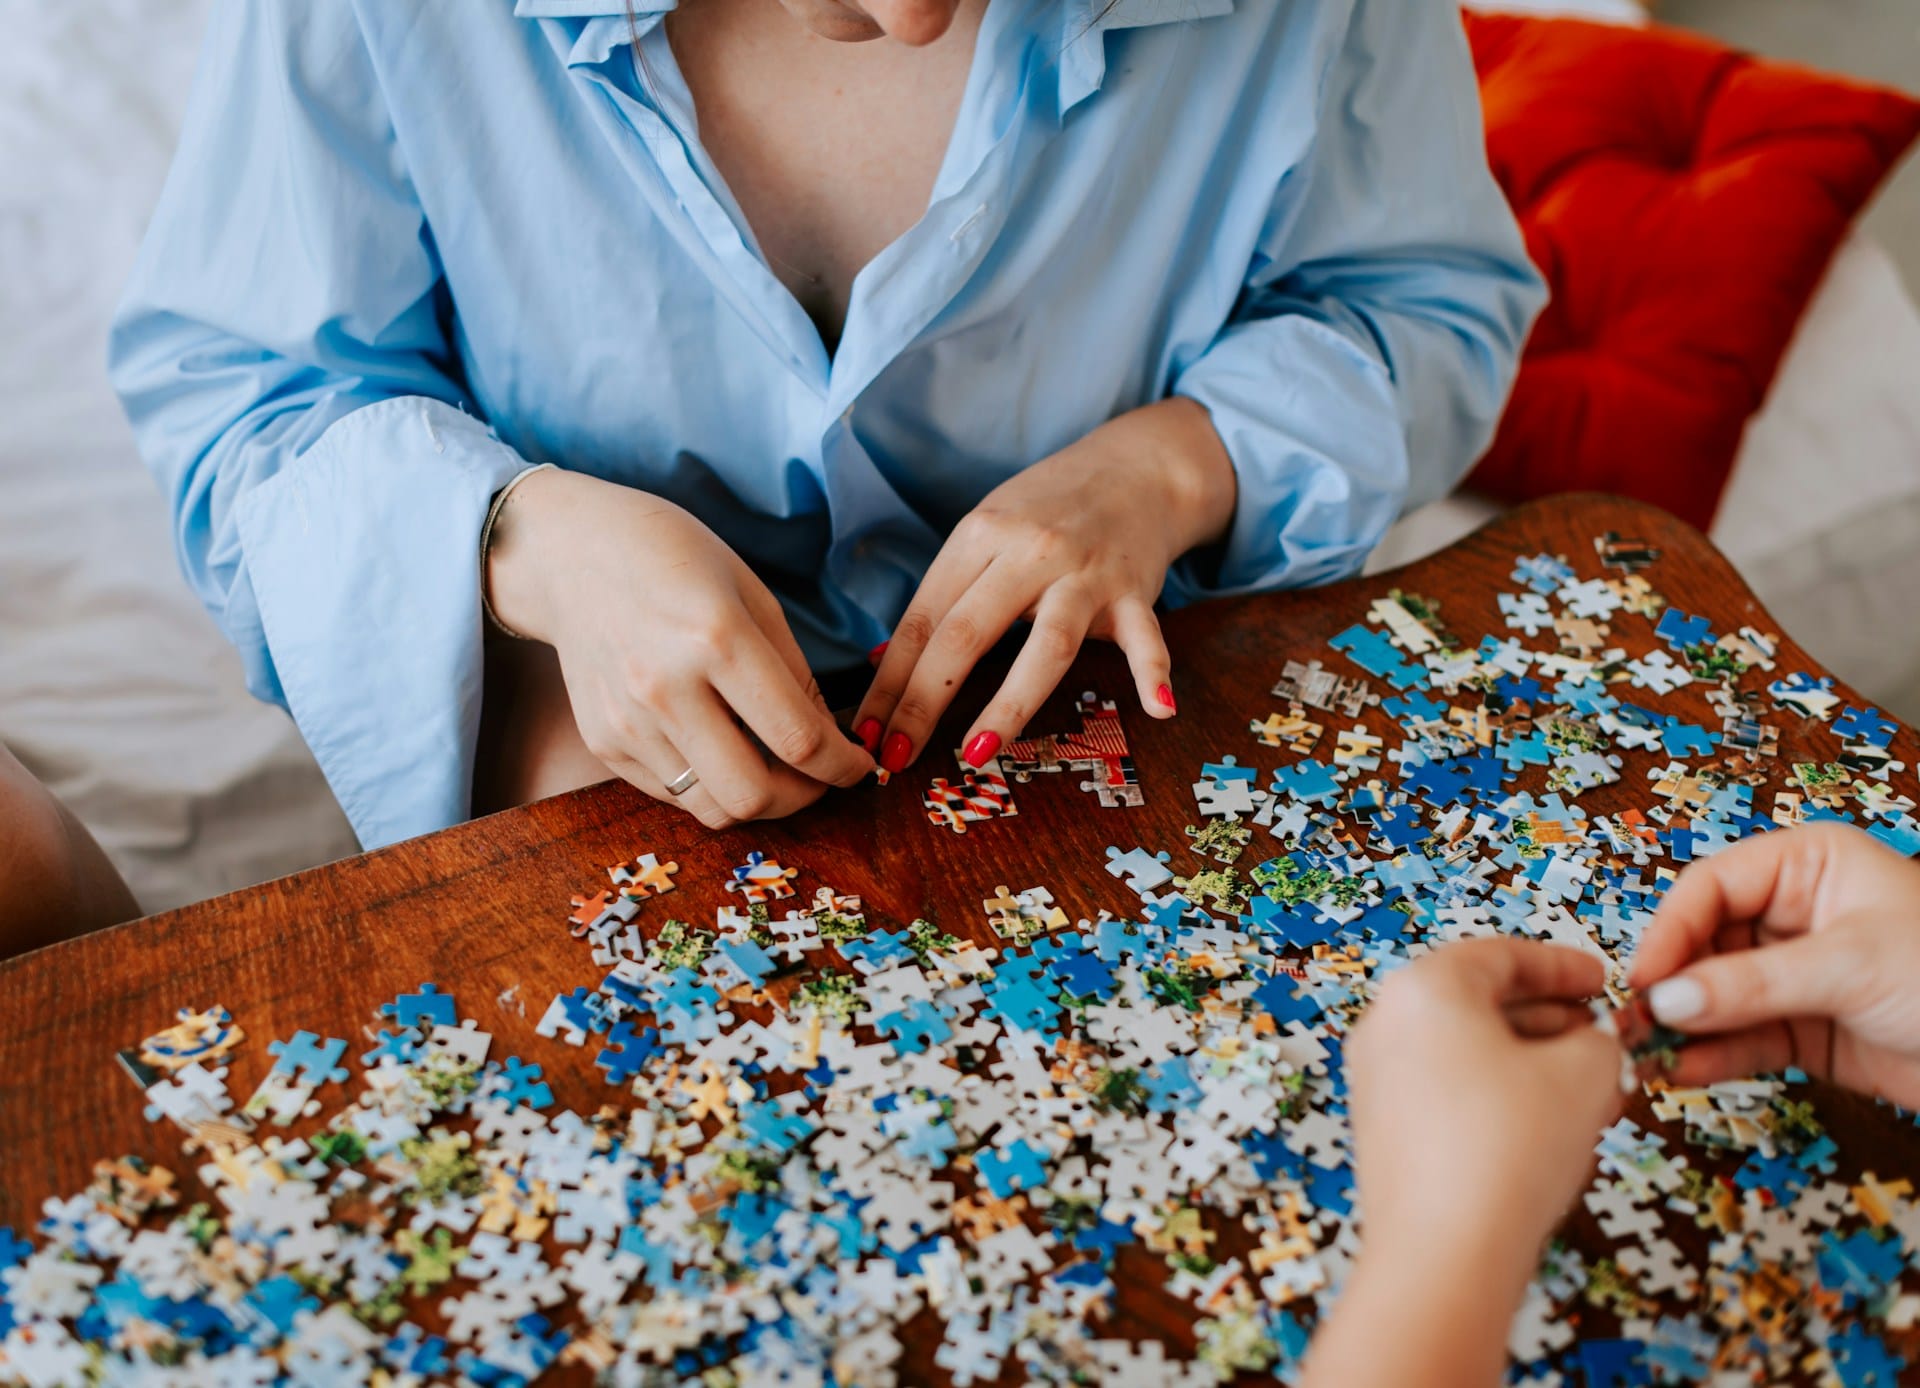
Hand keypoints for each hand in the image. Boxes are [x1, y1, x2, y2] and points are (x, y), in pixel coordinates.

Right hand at [485, 469, 872, 828]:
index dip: (843, 766)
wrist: (571, 553)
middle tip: (818, 777)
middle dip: (803, 798)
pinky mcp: (603, 741)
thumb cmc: (674, 560)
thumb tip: (831, 743)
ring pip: (711, 809)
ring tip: (774, 770)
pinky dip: (709, 785)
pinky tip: (721, 749)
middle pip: (753, 794)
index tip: (859, 766)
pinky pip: (672, 793)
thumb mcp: (752, 594)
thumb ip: (795, 673)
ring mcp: (627, 721)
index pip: (798, 740)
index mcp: (716, 639)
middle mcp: (665, 689)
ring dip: (757, 801)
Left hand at [853, 399, 1236, 773]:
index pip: (923, 620)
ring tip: (976, 753)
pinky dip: (1152, 669)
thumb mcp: (984, 534)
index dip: (889, 682)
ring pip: (1046, 645)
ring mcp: (1085, 574)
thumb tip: (884, 663)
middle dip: (924, 702)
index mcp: (979, 536)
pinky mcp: (1135, 590)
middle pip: (966, 634)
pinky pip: (1146, 635)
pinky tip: (1158, 708)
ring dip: (1009, 704)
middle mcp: (1029, 552)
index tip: (864, 734)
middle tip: (895, 757)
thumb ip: (942, 596)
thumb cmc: (1046, 510)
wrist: (1134, 469)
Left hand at [1346, 939, 1622, 1282]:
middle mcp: (1386, 1024)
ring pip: (1469, 1053)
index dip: (1562, 966)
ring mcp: (1376, 1079)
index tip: (1601, 980)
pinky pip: (1450, 1093)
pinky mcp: (1382, 1130)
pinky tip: (1549, 1132)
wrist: (1444, 1254)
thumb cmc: (1508, 1149)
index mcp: (1424, 988)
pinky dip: (1501, 1098)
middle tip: (1602, 1041)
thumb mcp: (1584, 1073)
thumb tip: (1592, 1044)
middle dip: (1552, 1023)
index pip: (1500, 956)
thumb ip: (1599, 1040)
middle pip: (1480, 1003)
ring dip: (1533, 1065)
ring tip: (1591, 1095)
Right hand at [1628, 822, 1919, 1107]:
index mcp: (1808, 866)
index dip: (1671, 931)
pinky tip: (1684, 1070)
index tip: (1644, 979)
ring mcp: (1796, 974)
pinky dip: (1710, 1056)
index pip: (1711, 887)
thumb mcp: (1848, 967)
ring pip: (1715, 996)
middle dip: (1670, 986)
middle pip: (1703, 943)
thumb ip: (1750, 985)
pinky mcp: (1803, 1030)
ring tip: (1648, 1056)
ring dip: (1682, 1027)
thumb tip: (1665, 1000)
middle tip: (1637, 1024)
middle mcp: (1794, 915)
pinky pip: (1739, 1038)